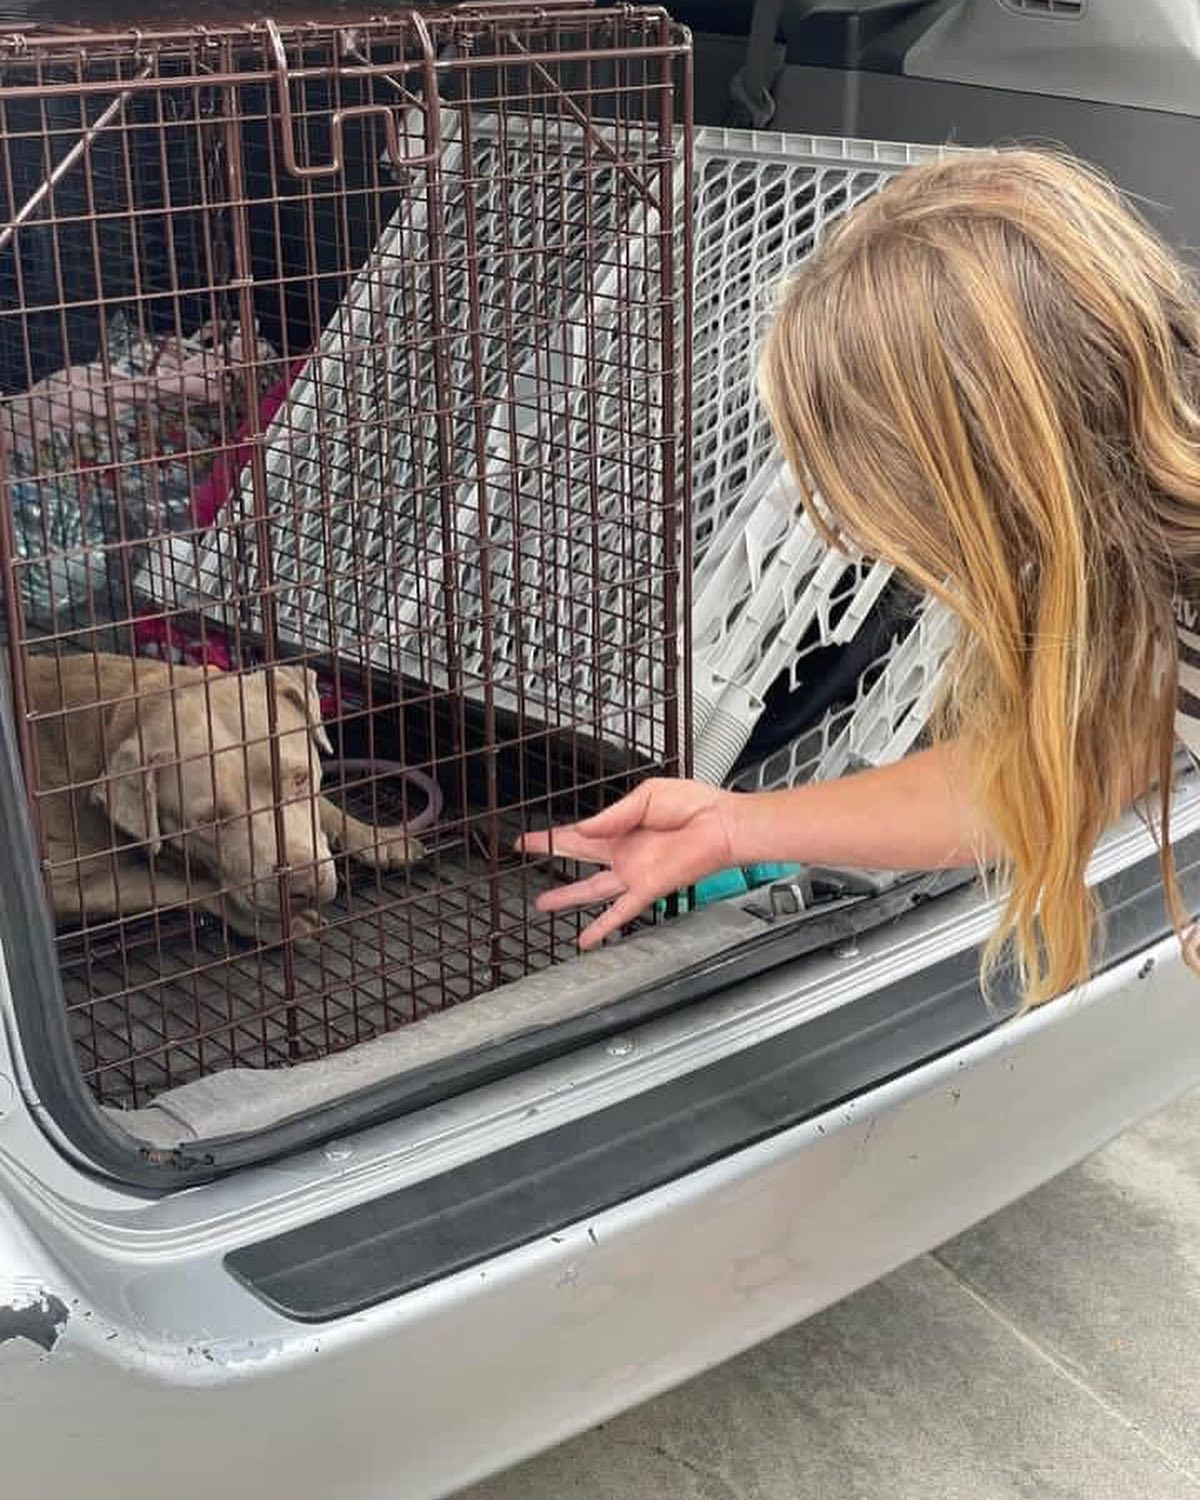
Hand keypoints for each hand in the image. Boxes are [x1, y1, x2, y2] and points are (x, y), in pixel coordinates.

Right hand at [515, 777, 740, 949]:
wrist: (721, 825)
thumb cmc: (696, 806)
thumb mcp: (646, 795)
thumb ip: (613, 815)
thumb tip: (584, 827)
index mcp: (622, 826)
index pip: (580, 832)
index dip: (554, 835)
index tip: (531, 837)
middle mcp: (625, 851)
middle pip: (579, 857)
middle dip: (551, 856)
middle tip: (527, 856)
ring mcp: (634, 872)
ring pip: (592, 890)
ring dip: (567, 898)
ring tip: (544, 903)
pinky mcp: (647, 888)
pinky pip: (621, 912)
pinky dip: (603, 927)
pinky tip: (587, 939)